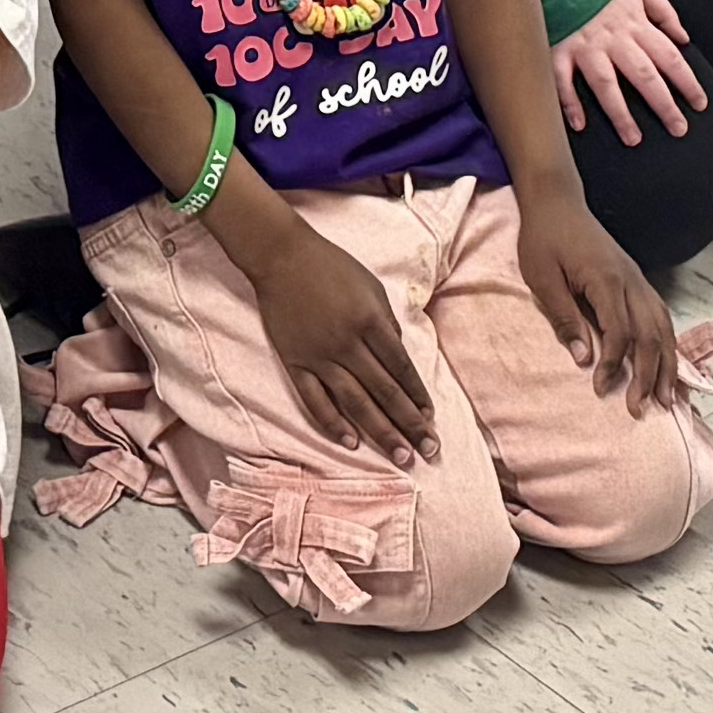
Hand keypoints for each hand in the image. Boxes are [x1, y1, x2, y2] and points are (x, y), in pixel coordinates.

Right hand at [239, 206, 436, 460]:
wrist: (281, 256)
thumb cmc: (331, 267)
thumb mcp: (371, 286)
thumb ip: (387, 324)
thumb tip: (399, 360)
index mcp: (370, 321)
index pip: (401, 368)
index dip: (418, 395)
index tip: (431, 418)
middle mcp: (347, 343)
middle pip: (385, 391)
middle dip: (410, 423)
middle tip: (429, 450)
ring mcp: (320, 356)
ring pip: (355, 402)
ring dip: (381, 432)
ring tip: (401, 456)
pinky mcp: (295, 363)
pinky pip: (315, 400)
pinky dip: (332, 423)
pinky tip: (351, 442)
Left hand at [514, 184, 686, 410]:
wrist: (557, 201)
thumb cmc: (544, 238)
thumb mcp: (542, 277)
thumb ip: (564, 317)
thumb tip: (584, 358)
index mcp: (606, 280)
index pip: (621, 333)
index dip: (614, 365)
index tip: (600, 389)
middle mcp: (631, 281)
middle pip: (651, 335)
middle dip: (647, 376)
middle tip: (639, 409)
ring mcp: (638, 279)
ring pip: (664, 327)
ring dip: (666, 365)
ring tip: (665, 399)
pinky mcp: (638, 280)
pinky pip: (662, 315)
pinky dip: (668, 344)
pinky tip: (667, 365)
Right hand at [548, 0, 704, 146]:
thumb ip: (664, 12)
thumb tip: (683, 38)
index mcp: (635, 23)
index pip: (669, 57)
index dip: (687, 82)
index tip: (699, 103)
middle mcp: (614, 38)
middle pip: (644, 76)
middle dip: (663, 105)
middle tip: (677, 128)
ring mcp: (585, 45)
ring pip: (606, 84)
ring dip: (620, 113)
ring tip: (633, 138)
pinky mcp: (559, 49)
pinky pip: (562, 80)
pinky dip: (569, 103)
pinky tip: (579, 125)